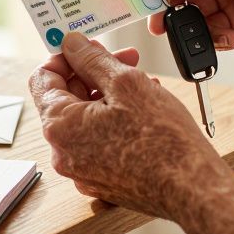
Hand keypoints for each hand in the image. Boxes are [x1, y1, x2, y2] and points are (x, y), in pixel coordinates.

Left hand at [29, 33, 233, 219]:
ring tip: (144, 86)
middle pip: (67, 98)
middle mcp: (64, 153)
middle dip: (95, 74)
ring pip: (86, 120)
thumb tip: (72, 45)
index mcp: (60, 126)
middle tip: (126, 61)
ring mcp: (82, 170)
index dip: (65, 56)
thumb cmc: (163, 141)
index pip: (42, 78)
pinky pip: (99, 143)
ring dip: (110, 96)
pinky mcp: (102, 181)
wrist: (191, 188)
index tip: (86, 47)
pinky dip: (115, 123)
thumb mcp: (126, 83)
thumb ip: (92, 59)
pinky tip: (143, 113)